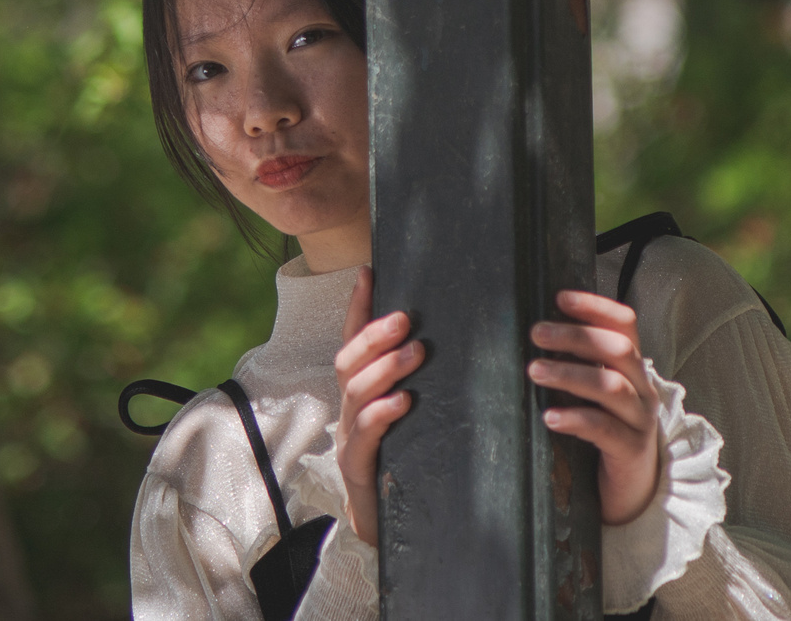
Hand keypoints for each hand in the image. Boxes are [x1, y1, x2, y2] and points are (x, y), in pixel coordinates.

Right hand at [330, 266, 422, 544]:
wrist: (382, 520)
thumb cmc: (402, 460)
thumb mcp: (406, 415)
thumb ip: (414, 382)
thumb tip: (442, 341)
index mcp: (358, 391)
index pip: (352, 339)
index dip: (358, 306)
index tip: (369, 270)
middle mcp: (348, 407)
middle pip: (348, 360)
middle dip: (374, 334)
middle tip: (405, 318)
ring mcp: (348, 435)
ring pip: (356, 391)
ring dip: (385, 367)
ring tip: (415, 352)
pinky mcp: (357, 464)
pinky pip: (364, 433)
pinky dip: (382, 413)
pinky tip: (403, 401)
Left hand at [529, 289, 662, 524]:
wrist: (634, 491)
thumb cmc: (606, 433)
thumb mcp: (595, 393)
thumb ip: (578, 365)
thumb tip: (536, 336)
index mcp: (632, 368)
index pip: (625, 324)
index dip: (595, 306)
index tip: (560, 298)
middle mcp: (642, 388)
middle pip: (617, 349)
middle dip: (575, 336)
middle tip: (536, 333)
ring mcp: (640, 420)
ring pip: (611, 386)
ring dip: (570, 374)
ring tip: (535, 371)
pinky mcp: (631, 451)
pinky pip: (605, 430)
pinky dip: (576, 419)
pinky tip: (551, 417)